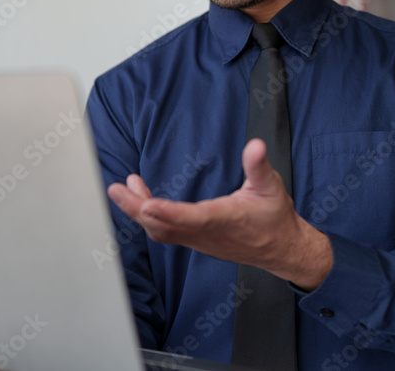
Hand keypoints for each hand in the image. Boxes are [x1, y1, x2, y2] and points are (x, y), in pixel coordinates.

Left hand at [106, 138, 332, 289]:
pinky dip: (147, 218)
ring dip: (138, 212)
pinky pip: (164, 233)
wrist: (279, 248)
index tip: (147, 204)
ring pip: (161, 231)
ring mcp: (198, 240)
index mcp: (227, 219)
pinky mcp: (194, 241)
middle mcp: (208, 233)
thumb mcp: (271, 186)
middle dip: (137, 208)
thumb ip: (259, 166)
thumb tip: (255, 146)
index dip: (170, 212)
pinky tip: (138, 200)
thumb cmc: (274, 216)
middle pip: (166, 226)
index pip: (194, 217)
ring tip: (121, 189)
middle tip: (115, 190)